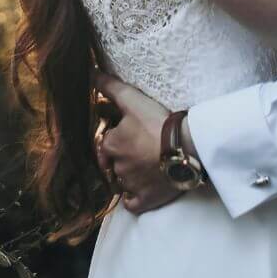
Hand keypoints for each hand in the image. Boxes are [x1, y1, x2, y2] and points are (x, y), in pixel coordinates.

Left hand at [93, 73, 182, 215]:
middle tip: (138, 148)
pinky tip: (140, 190)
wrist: (185, 149)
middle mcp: (116, 167)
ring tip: (144, 165)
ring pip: (122, 182)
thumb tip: (91, 73)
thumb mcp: (133, 99)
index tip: (129, 132)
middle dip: (122, 157)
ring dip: (128, 176)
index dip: (116, 136)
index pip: (106, 142)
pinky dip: (134, 197)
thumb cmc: (157, 123)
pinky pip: (132, 203)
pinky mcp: (144, 200)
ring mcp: (130, 186)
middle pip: (114, 162)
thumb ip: (110, 87)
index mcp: (110, 145)